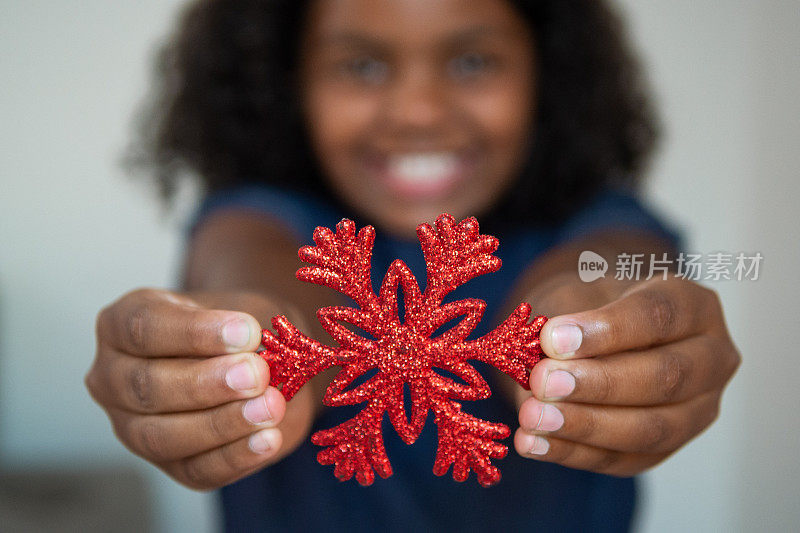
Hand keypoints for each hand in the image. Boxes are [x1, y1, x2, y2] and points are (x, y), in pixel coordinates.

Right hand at [86, 288, 314, 489]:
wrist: (253, 358)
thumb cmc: (234, 329)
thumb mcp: (240, 314)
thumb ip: (245, 333)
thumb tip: (256, 355)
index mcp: (120, 325)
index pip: (143, 328)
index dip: (195, 332)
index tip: (247, 332)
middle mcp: (113, 378)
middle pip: (146, 386)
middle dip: (206, 383)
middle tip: (257, 374)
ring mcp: (132, 427)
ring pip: (162, 436)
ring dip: (221, 423)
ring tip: (270, 407)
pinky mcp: (168, 464)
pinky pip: (194, 470)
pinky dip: (234, 456)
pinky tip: (268, 439)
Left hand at [514, 277, 739, 475]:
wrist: (589, 335)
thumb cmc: (588, 308)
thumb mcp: (575, 296)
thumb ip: (561, 325)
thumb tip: (538, 364)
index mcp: (694, 305)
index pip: (658, 316)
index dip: (606, 330)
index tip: (552, 338)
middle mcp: (711, 359)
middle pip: (664, 376)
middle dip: (598, 384)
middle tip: (542, 382)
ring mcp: (697, 410)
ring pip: (650, 428)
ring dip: (585, 425)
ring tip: (533, 418)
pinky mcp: (667, 449)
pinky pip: (624, 459)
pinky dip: (573, 453)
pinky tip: (534, 443)